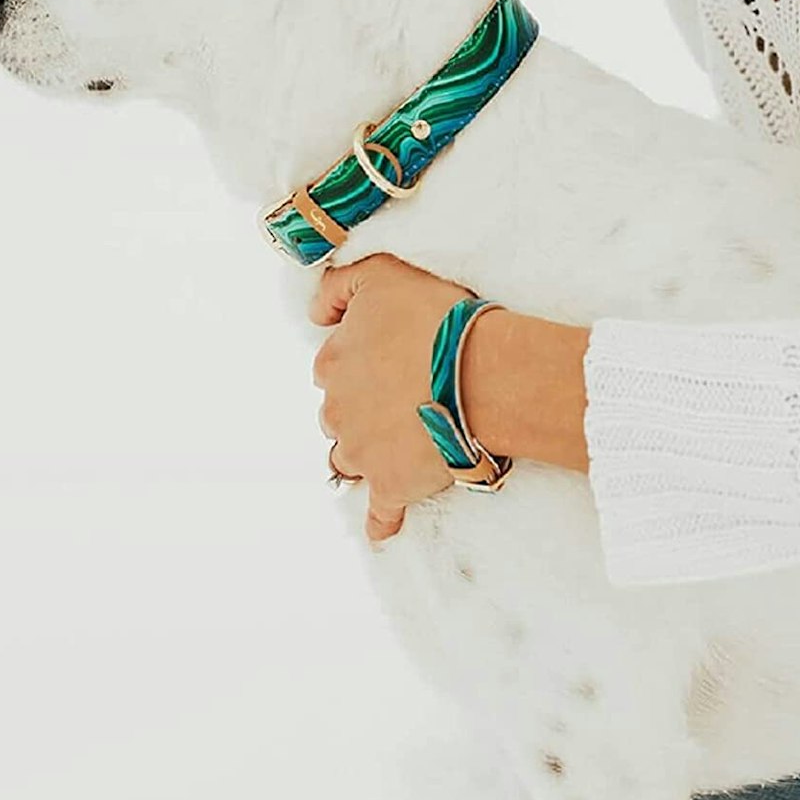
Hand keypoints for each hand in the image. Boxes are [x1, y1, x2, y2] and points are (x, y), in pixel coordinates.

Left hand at [309, 253, 477, 542]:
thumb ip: (339, 286)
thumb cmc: (438, 318)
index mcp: (332, 363)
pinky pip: (380, 513)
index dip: (363, 361)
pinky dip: (381, 520)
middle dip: (363, 408)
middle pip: (339, 415)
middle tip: (404, 396)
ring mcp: (362, 453)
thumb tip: (316, 312)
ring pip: (352, 459)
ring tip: (403, 443)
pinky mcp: (392, 487)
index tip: (392, 358)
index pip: (333, 366)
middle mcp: (337, 411)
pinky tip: (383, 527)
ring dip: (370, 453)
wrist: (483, 373)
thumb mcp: (382, 272)